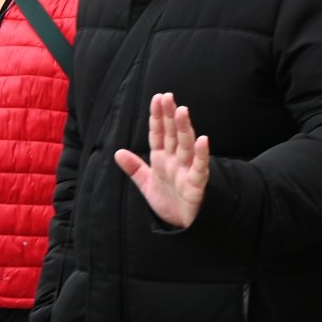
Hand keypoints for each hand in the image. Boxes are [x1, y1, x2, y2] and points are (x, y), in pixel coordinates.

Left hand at [114, 92, 208, 229]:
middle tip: (168, 97)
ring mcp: (187, 170)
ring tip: (182, 111)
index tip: (157, 98)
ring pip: (186, 145)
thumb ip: (134, 168)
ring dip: (184, 128)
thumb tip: (118, 152)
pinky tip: (204, 140)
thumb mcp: (145, 184)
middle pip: (172, 134)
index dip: (157, 117)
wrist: (181, 225)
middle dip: (170, 116)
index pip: (158, 134)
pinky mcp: (197, 183)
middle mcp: (176, 160)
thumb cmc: (168, 202)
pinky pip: (200, 167)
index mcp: (162, 159)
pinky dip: (202, 154)